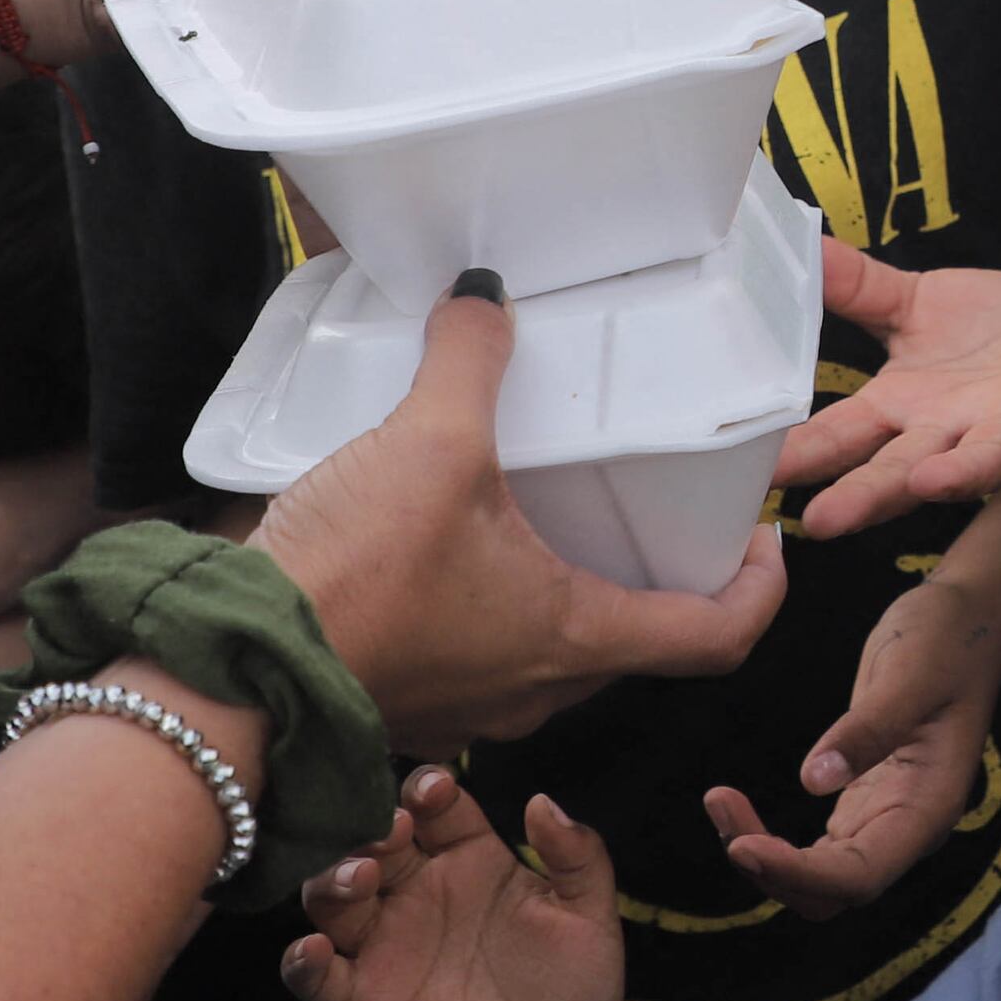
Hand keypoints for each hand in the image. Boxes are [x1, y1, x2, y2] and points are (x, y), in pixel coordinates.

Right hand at [257, 279, 785, 742]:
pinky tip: (465, 540)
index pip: (715, 636)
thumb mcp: (430, 444)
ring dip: (574, 591)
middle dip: (663, 579)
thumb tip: (484, 296)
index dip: (759, 589)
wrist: (236, 669)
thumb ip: (469, 360)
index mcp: (576, 638)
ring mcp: (473, 705)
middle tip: (661, 508)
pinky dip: (499, 602)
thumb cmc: (354, 578)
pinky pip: (485, 654)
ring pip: (558, 654)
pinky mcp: (414, 696)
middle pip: (639, 643)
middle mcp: (538, 690)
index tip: (763, 536)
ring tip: (560, 510)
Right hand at [279, 773, 622, 1000]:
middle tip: (388, 832)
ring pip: (332, 898)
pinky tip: (314, 952)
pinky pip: (317, 978)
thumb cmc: (575, 992)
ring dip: (332, 880)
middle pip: (373, 842)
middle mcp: (419, 893)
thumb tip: (542, 801)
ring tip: (359, 880)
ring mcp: (387, 947)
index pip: (436, 808)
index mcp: (471, 860)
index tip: (433, 791)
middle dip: (370, 826)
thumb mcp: (591, 918)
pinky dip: (303, 962)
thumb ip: (578, 856)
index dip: (428, 791)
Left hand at [706, 569, 1000, 917]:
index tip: (743, 846)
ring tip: (720, 804)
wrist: (969, 621)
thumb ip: (866, 730)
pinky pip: (817, 847)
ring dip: (766, 858)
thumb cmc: (947, 642)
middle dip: (773, 871)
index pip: (859, 875)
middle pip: (835, 890)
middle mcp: (908, 827)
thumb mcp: (908, 676)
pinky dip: (774, 840)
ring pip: (821, 875)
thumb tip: (813, 781)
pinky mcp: (865, 799)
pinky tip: (740, 807)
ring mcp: (886, 817)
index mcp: (928, 807)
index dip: (798, 873)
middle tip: (723, 812)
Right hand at [773, 247, 1000, 540]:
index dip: (806, 455)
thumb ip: (858, 290)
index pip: (846, 435)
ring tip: (935, 481)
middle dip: (870, 493)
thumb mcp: (917, 305)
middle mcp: (955, 427)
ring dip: (965, 469)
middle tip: (825, 521)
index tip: (762, 477)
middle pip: (906, 467)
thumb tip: (798, 249)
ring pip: (988, 455)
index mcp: (907, 405)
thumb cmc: (995, 330)